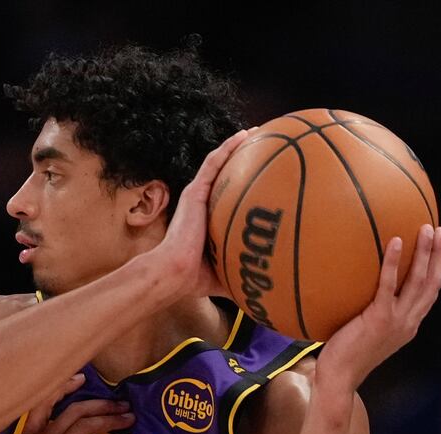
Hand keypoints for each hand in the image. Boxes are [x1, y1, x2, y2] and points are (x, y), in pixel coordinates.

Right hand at [153, 127, 254, 298]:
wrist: (174, 273)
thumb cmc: (194, 279)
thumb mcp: (227, 274)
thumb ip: (244, 275)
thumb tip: (266, 293)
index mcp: (208, 220)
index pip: (227, 196)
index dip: (243, 184)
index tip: (263, 177)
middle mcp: (202, 204)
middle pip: (224, 175)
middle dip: (242, 160)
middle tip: (264, 148)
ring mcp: (196, 196)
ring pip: (219, 163)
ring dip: (237, 146)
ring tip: (256, 133)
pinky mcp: (194, 192)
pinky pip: (213, 163)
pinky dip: (228, 148)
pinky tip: (244, 136)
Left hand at [316, 224, 440, 395]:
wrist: (339, 378)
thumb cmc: (345, 356)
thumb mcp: (367, 332)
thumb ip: (372, 313)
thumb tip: (358, 288)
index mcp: (409, 325)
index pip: (430, 293)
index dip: (437, 269)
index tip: (438, 247)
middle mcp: (409, 322)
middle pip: (432, 283)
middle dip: (438, 255)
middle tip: (437, 230)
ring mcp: (397, 321)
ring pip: (419, 281)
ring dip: (424, 253)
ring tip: (424, 228)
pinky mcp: (379, 319)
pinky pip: (389, 286)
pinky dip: (394, 263)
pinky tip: (394, 242)